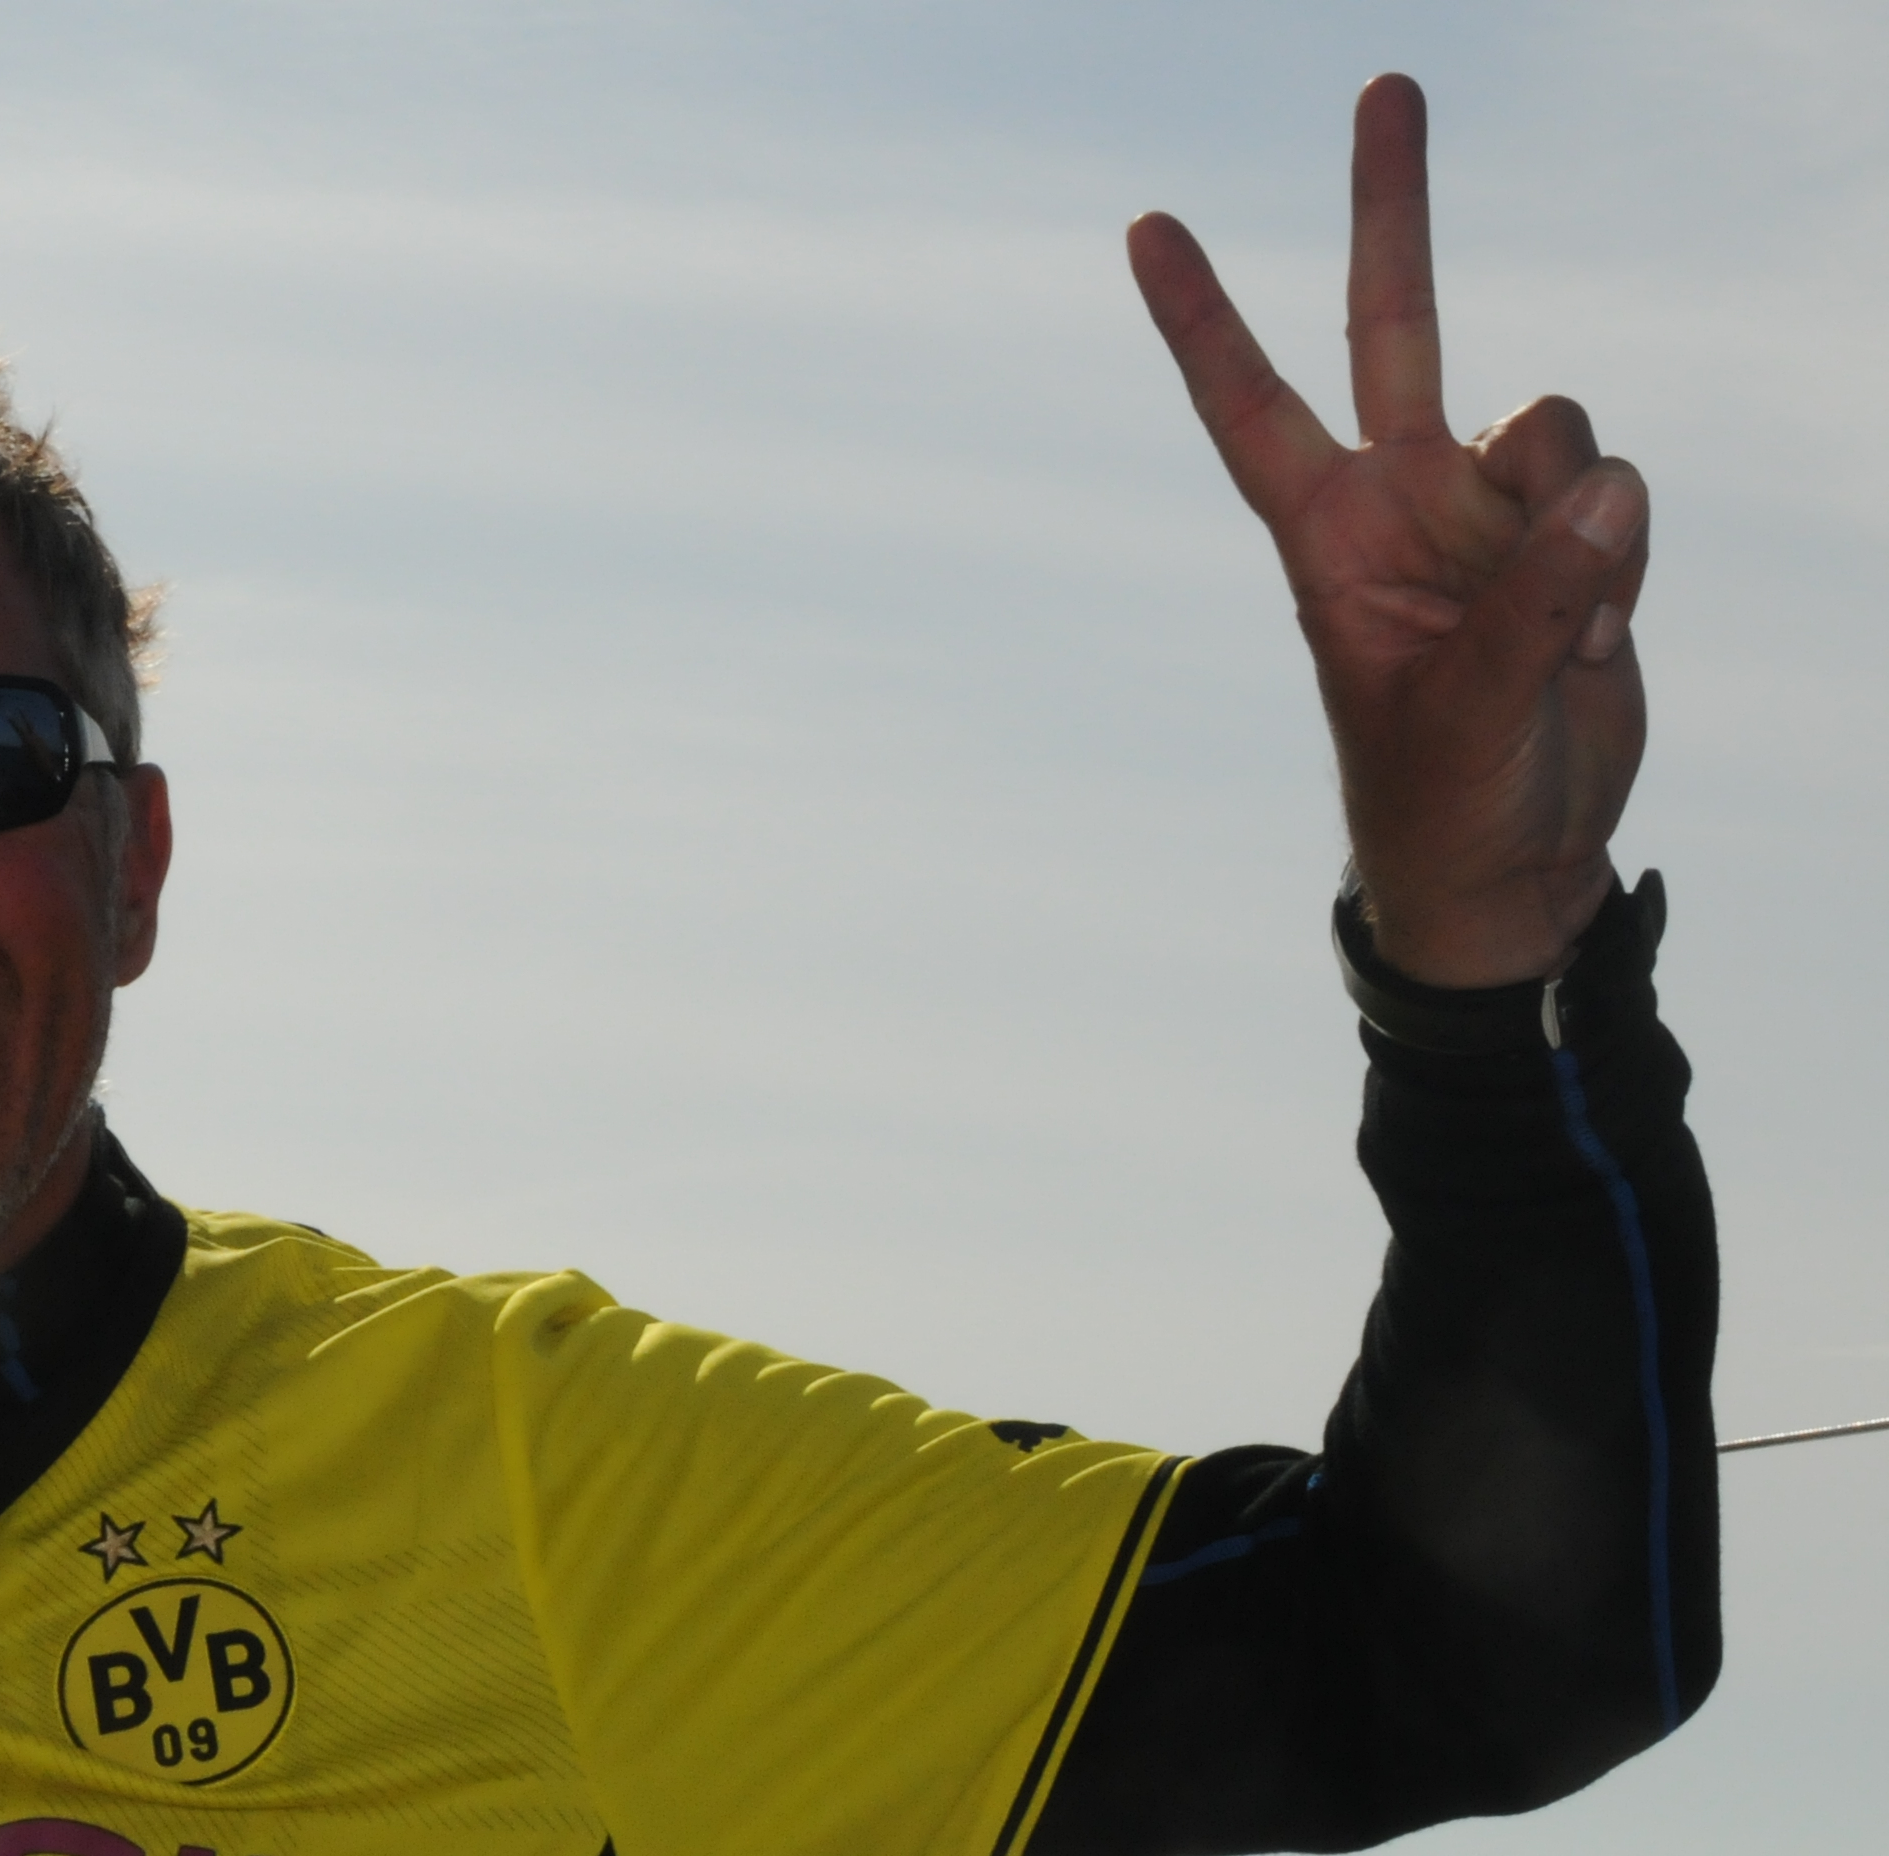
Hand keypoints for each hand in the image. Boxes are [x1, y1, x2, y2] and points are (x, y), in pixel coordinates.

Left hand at [1132, 75, 1645, 986]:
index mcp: (1326, 534)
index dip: (1202, 317)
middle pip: (1394, 321)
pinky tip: (1595, 636)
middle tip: (1387, 84)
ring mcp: (1489, 507)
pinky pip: (1616, 490)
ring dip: (1579, 519)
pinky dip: (1622, 558)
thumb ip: (1538, 593)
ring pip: (1552, 422)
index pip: (1249, 402)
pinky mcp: (1572, 531)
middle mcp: (1403, 496)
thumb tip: (1605, 487)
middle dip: (1391, 206)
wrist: (1512, 860)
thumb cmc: (1443, 795)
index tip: (1145, 229)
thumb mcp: (1469, 706)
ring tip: (1559, 629)